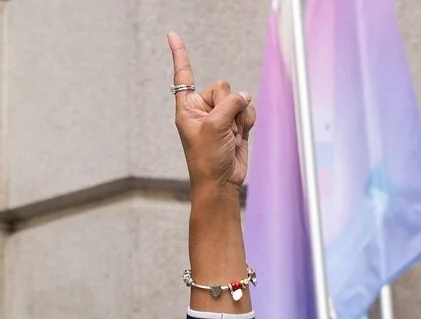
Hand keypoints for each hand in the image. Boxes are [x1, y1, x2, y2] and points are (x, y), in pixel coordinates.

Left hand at [169, 32, 254, 189]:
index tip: (172, 34)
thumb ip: (229, 103)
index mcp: (187, 108)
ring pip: (239, 98)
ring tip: (229, 136)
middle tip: (221, 128)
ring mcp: (220, 115)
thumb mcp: (213, 127)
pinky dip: (248, 121)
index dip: (180, 55)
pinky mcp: (236, 123)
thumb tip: (244, 96)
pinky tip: (240, 136)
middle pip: (222, 86)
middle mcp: (203, 109)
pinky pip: (248, 109)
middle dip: (226, 105)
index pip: (183, 75)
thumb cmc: (207, 159)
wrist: (221, 182)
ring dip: (239, 116)